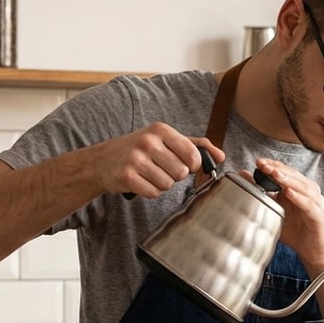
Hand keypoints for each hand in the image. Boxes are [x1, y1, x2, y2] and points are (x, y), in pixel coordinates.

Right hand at [95, 123, 225, 197]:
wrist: (102, 161)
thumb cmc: (141, 150)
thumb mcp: (167, 140)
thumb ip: (196, 145)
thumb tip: (221, 156)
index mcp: (161, 130)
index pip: (193, 155)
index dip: (190, 165)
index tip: (180, 163)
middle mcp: (148, 141)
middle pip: (181, 173)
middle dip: (174, 175)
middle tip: (159, 168)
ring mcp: (135, 158)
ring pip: (168, 185)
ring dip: (161, 184)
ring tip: (148, 174)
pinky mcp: (126, 176)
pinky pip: (153, 193)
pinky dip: (149, 191)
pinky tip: (140, 181)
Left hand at [246, 157, 323, 269]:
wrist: (315, 251)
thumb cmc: (296, 232)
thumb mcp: (274, 213)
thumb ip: (261, 197)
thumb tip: (245, 178)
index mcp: (297, 190)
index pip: (285, 171)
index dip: (273, 165)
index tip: (258, 162)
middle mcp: (307, 193)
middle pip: (293, 175)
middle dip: (277, 169)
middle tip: (263, 165)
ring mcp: (315, 203)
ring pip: (302, 186)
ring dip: (287, 179)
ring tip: (274, 174)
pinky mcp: (318, 216)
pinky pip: (308, 204)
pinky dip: (299, 197)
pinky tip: (288, 193)